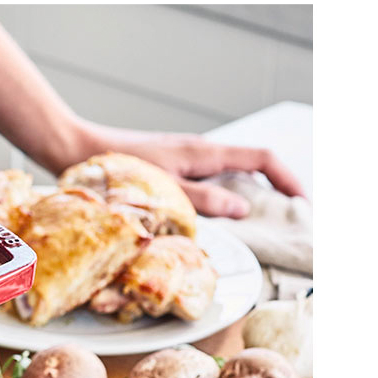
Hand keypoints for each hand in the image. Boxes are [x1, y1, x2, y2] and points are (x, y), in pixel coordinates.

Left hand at [73, 124, 305, 218]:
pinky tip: (208, 220)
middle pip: (250, 166)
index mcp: (204, 152)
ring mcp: (184, 158)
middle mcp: (199, 151)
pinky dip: (218, 198)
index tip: (300, 204)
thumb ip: (204, 199)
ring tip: (250, 227)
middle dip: (271, 191)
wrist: (77, 150)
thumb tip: (243, 209)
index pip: (263, 158)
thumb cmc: (119, 168)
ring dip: (243, 197)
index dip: (287, 179)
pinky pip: (205, 181)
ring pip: (227, 175)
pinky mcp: (169, 167)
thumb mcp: (166, 191)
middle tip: (279, 222)